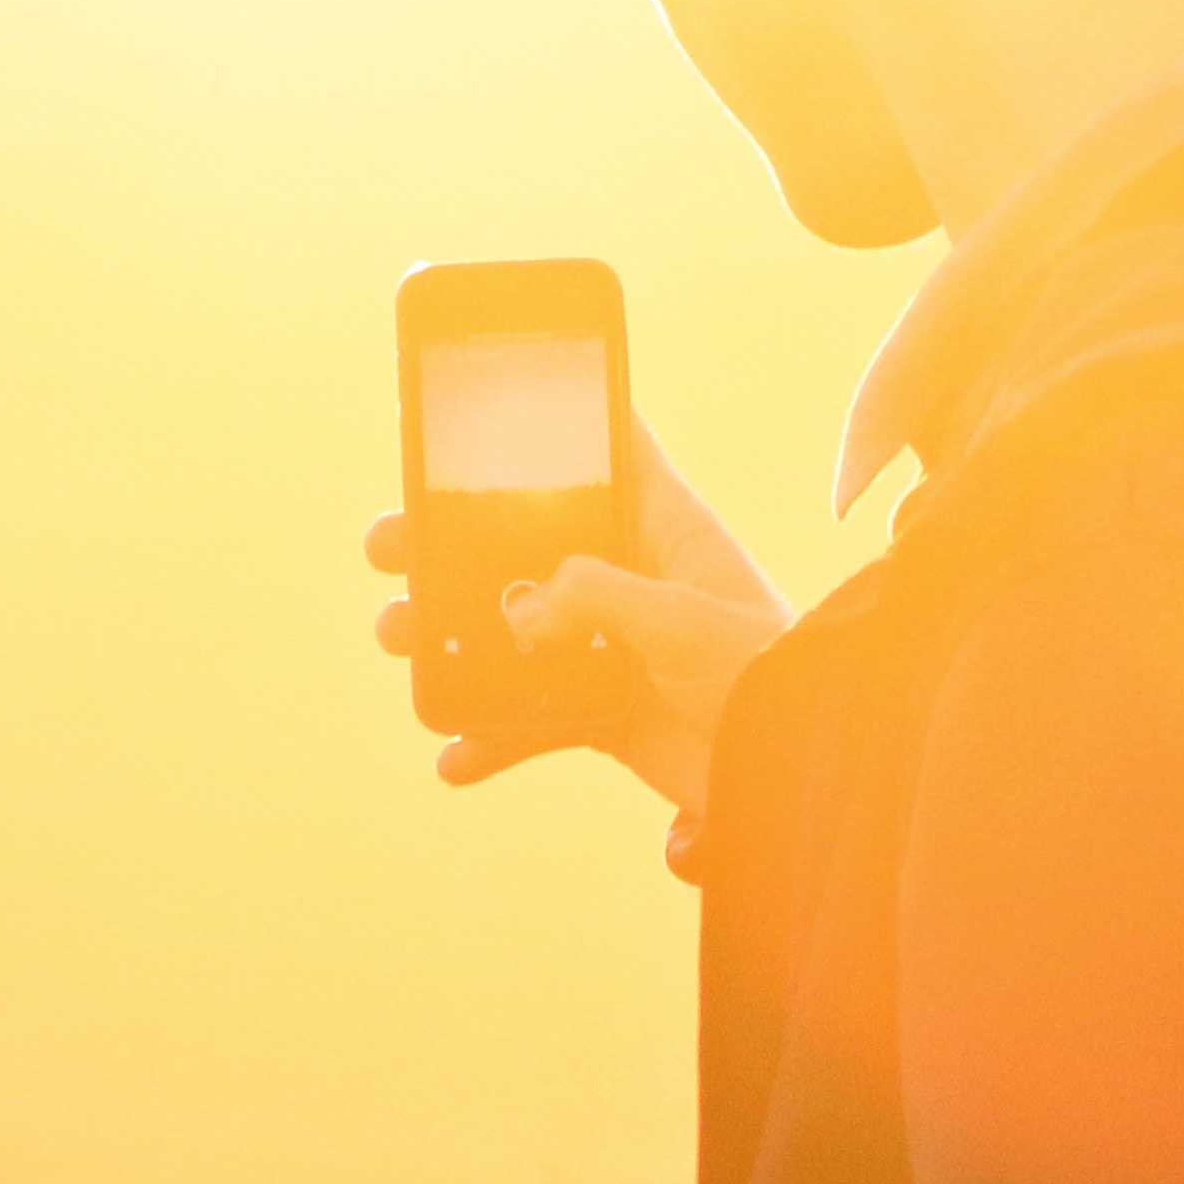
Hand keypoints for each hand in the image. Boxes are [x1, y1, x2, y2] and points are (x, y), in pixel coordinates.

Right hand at [370, 421, 787, 824]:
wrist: (791, 777)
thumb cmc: (761, 675)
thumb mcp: (678, 617)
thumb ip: (593, 594)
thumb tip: (517, 611)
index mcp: (665, 527)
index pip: (607, 449)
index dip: (549, 420)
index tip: (475, 405)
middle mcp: (632, 577)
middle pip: (527, 540)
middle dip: (452, 542)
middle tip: (391, 542)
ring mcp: (611, 644)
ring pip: (512, 627)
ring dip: (450, 636)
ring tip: (401, 637)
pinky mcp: (603, 709)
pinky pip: (528, 716)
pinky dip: (490, 734)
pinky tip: (455, 754)